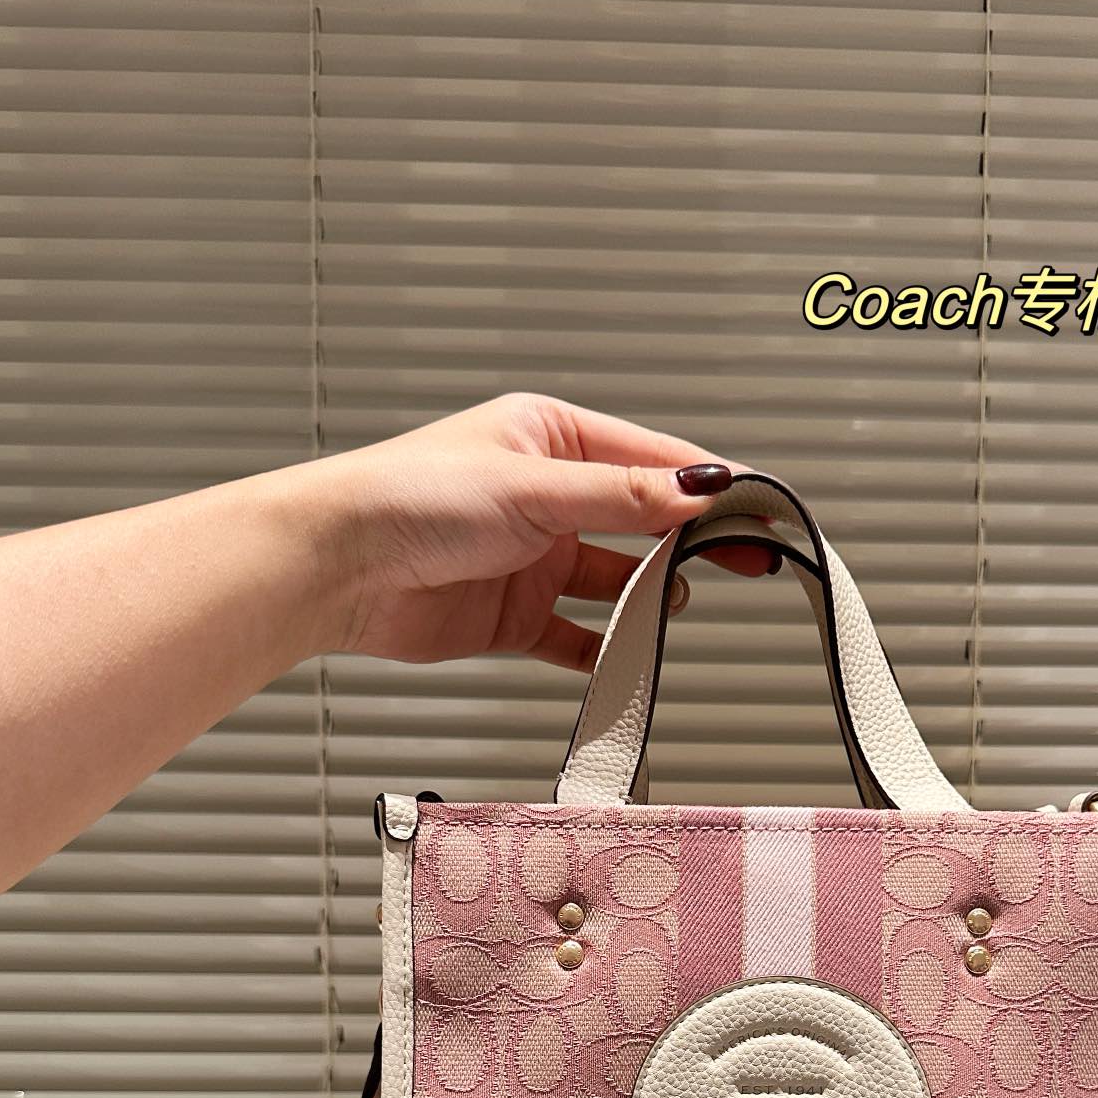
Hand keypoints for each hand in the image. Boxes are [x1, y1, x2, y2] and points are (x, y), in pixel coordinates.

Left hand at [312, 391, 769, 669]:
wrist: (336, 566)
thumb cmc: (408, 498)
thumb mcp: (535, 488)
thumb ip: (623, 497)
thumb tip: (698, 489)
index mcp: (550, 438)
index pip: (652, 460)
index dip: (710, 486)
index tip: (761, 508)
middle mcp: (544, 496)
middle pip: (642, 522)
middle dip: (691, 542)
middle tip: (750, 562)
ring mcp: (531, 558)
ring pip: (614, 582)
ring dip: (647, 598)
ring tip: (674, 608)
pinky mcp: (513, 615)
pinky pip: (576, 638)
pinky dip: (604, 652)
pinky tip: (629, 659)